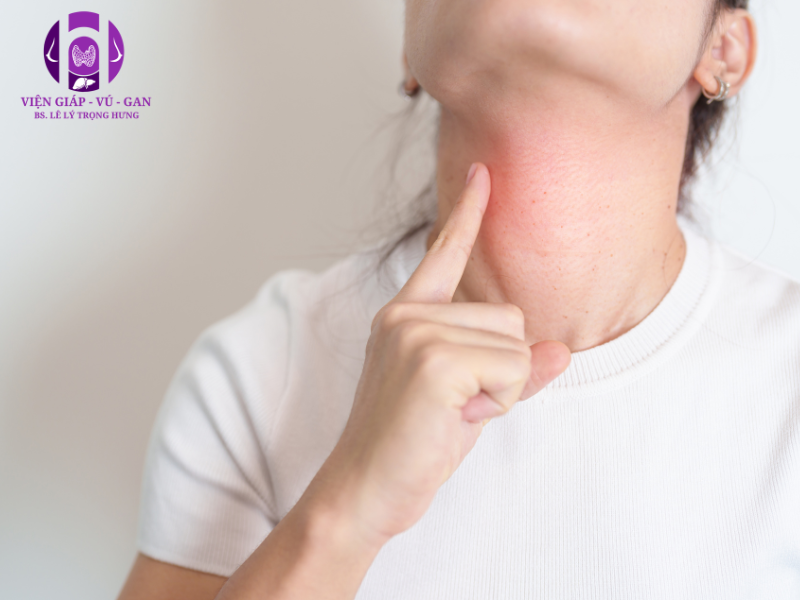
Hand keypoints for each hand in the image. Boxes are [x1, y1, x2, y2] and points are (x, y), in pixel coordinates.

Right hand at [312, 162, 570, 549]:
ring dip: (499, 389)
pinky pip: (512, 370)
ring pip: (516, 346)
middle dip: (501, 368)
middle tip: (454, 403)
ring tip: (451, 412)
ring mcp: (417, 333)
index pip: (444, 253)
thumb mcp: (462, 396)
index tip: (484, 173)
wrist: (363, 490)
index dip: (468, 213)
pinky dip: (497, 404)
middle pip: (510, 317)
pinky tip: (455, 419)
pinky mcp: (434, 360)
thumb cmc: (409, 443)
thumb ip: (508, 366)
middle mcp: (407, 314)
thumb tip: (562, 350)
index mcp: (406, 314)